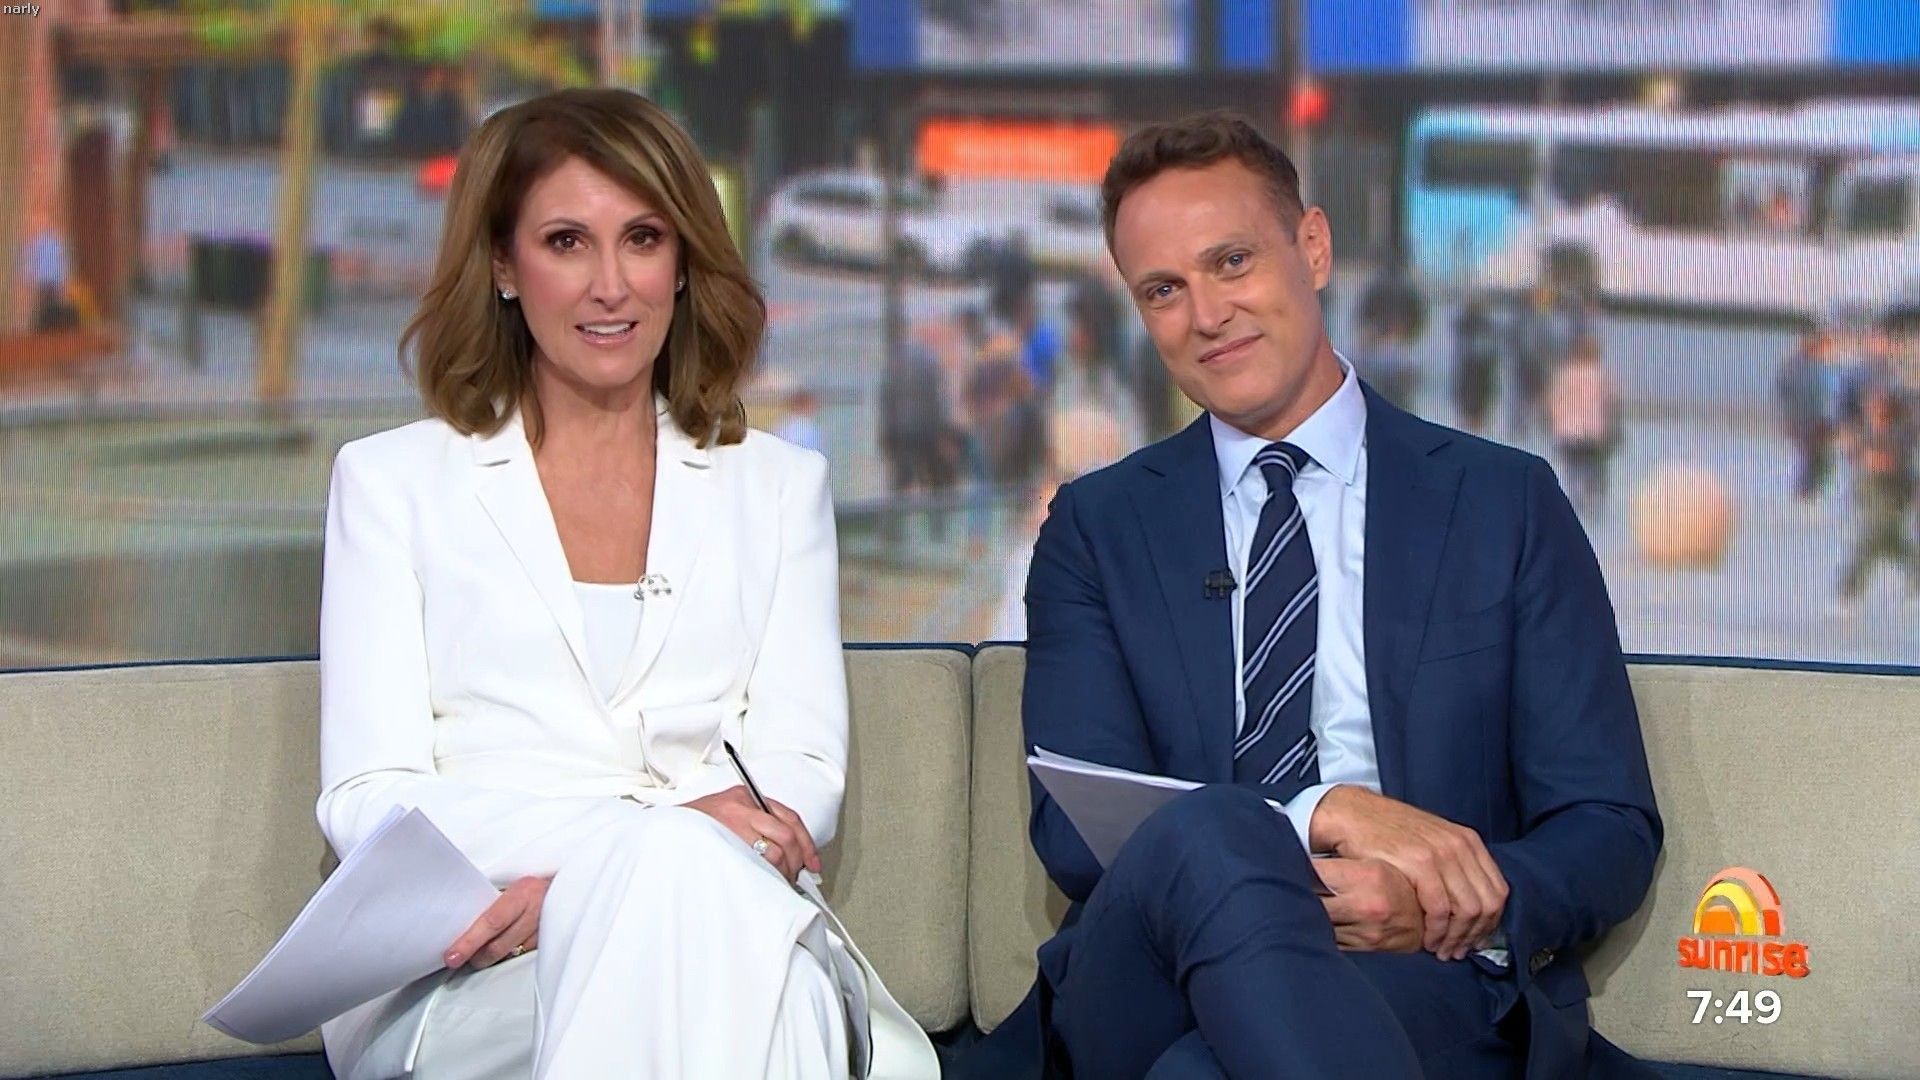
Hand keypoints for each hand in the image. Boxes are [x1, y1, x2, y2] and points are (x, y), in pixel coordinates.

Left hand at [444, 875, 547, 969]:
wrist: (569, 888)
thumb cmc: (533, 887)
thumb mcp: (513, 886)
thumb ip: (492, 901)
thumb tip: (462, 922)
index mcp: (524, 893)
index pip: (492, 922)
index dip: (469, 942)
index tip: (452, 956)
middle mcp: (536, 913)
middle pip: (498, 947)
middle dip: (476, 957)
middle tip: (459, 957)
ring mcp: (545, 933)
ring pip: (509, 956)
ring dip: (491, 959)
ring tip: (479, 954)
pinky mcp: (549, 946)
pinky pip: (521, 957)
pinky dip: (508, 956)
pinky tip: (503, 950)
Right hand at [685, 786, 820, 881]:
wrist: (659, 831)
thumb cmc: (693, 828)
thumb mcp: (724, 815)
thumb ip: (753, 825)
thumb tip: (787, 853)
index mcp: (745, 796)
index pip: (789, 817)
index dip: (806, 843)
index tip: (812, 862)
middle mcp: (740, 806)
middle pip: (786, 835)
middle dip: (796, 860)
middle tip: (793, 876)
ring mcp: (730, 824)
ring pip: (773, 852)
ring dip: (781, 872)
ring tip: (776, 883)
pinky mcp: (720, 843)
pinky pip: (754, 864)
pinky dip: (765, 877)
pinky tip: (763, 884)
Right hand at [1309, 785, 1507, 959]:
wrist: (1354, 814)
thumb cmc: (1388, 833)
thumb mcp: (1432, 842)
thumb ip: (1454, 867)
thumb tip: (1469, 908)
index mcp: (1468, 841)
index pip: (1498, 892)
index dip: (1490, 923)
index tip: (1475, 941)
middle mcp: (1461, 846)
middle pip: (1487, 904)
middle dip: (1474, 935)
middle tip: (1457, 952)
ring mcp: (1442, 853)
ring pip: (1467, 910)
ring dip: (1455, 937)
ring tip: (1441, 950)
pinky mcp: (1420, 862)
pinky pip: (1440, 908)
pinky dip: (1437, 930)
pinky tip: (1426, 939)